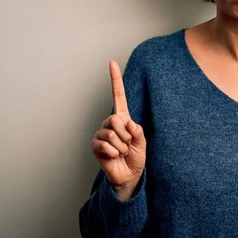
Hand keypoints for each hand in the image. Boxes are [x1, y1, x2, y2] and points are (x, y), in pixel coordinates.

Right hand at [91, 60, 146, 193]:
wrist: (129, 175)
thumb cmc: (136, 157)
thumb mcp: (142, 143)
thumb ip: (138, 131)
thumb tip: (127, 122)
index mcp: (123, 118)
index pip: (118, 95)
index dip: (115, 79)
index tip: (112, 62)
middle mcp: (110, 123)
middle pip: (115, 119)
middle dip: (125, 135)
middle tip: (127, 145)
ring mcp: (101, 133)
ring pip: (110, 134)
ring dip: (120, 146)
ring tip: (122, 152)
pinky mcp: (95, 145)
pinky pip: (103, 144)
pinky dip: (113, 152)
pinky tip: (114, 157)